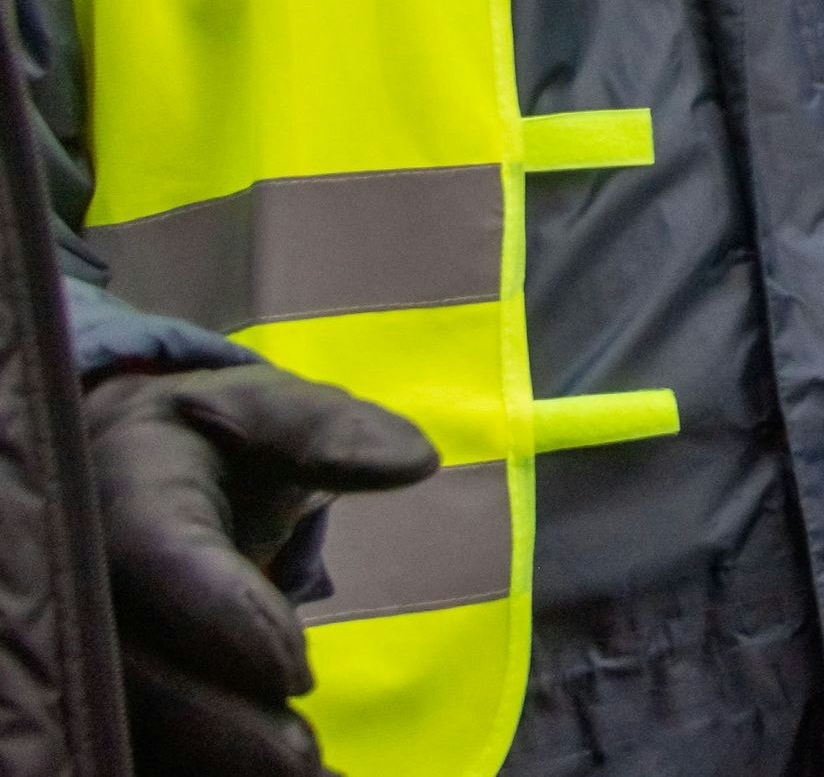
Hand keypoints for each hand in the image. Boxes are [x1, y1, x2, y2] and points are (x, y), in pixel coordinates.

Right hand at [90, 363, 438, 776]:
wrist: (126, 464)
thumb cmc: (213, 436)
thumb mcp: (265, 408)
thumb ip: (329, 428)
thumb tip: (414, 460)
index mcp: (126, 487)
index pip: (153, 556)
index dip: (221, 615)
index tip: (299, 670)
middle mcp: (85, 570)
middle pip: (130, 666)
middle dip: (217, 723)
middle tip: (303, 762)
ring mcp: (85, 634)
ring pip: (125, 720)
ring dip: (213, 764)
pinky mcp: (101, 680)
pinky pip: (138, 738)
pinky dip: (205, 768)